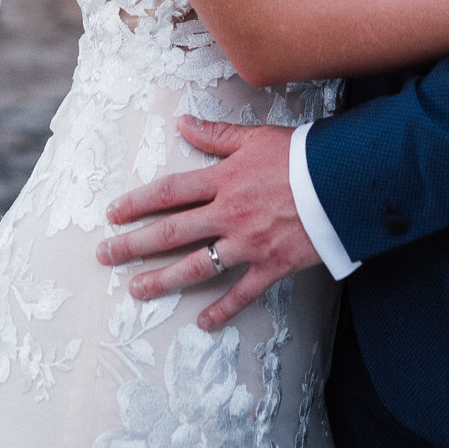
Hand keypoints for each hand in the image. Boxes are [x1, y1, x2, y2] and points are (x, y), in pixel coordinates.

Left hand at [96, 117, 319, 331]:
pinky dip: (222, 309)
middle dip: (134, 245)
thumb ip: (217, 136)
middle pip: (172, 232)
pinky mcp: (271, 265)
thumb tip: (183, 124)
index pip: (169, 193)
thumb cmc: (302, 155)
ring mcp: (248, 243)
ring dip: (163, 280)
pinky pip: (241, 293)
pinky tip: (203, 323)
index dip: (138, 203)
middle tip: (105, 256)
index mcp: (224, 180)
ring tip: (136, 290)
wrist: (343, 181)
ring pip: (197, 266)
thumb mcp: (256, 138)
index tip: (113, 214)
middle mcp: (229, 214)